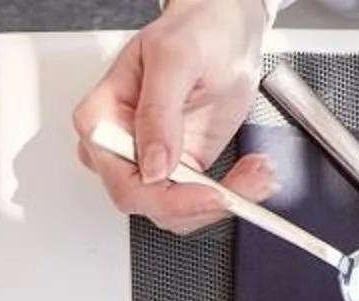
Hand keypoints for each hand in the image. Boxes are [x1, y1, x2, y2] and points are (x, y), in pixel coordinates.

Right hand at [71, 0, 274, 233]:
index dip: (166, 196)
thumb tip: (152, 165)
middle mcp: (119, 147)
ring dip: (222, 200)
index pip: (123, 181)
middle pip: (149, 204)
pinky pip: (197, 202)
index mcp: (102, 119)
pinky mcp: (178, 169)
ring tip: (256, 174)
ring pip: (176, 212)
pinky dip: (230, 195)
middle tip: (244, 186)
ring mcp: (148, 161)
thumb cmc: (195, 29)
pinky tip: (250, 174)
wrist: (225, 29)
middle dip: (201, 202)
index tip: (209, 192)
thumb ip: (158, 111)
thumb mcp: (175, 58)